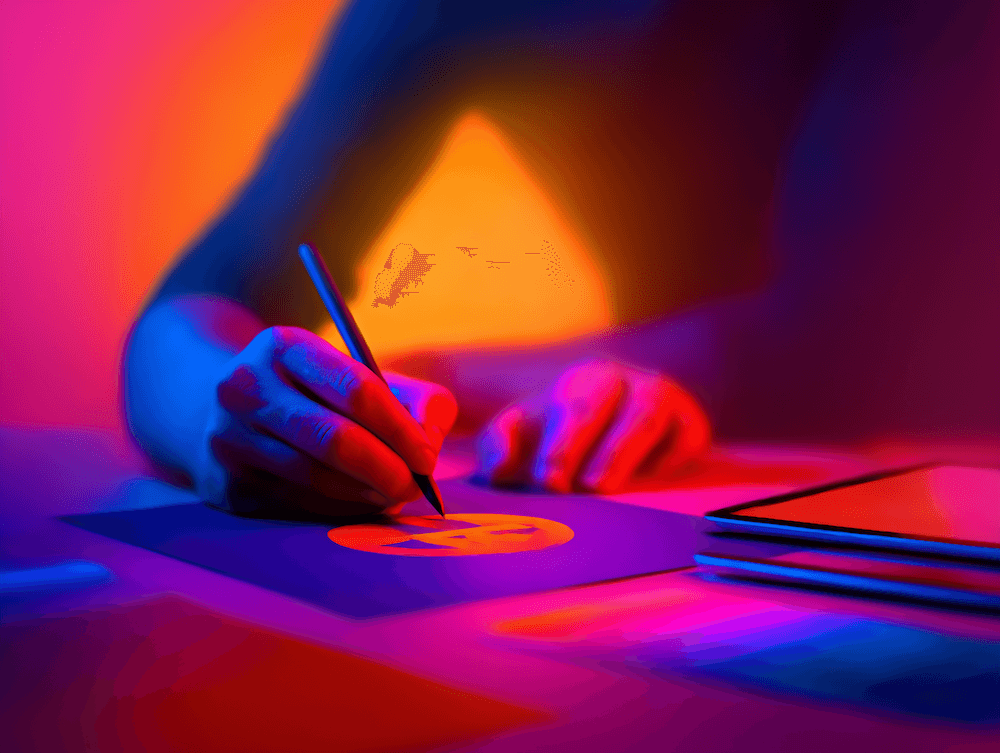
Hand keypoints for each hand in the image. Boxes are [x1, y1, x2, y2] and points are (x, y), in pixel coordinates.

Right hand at [198, 326, 456, 516]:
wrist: (227, 410)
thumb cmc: (318, 394)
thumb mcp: (363, 375)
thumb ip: (416, 400)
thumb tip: (430, 444)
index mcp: (285, 346)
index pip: (356, 389)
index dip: (399, 428)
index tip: (426, 456)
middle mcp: (246, 387)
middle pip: (335, 440)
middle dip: (387, 469)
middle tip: (414, 486)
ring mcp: (228, 438)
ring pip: (317, 478)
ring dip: (366, 494)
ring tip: (390, 492)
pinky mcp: (226, 484)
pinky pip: (299, 506)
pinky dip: (339, 510)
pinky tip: (356, 500)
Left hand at [476, 359, 709, 493]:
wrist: (612, 442)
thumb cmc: (559, 442)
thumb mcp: (523, 439)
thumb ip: (500, 446)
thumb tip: (497, 468)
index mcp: (582, 382)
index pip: (571, 408)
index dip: (560, 445)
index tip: (549, 481)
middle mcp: (623, 383)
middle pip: (606, 405)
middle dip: (589, 445)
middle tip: (577, 487)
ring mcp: (660, 399)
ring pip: (647, 416)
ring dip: (624, 450)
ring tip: (604, 488)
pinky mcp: (690, 425)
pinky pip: (687, 436)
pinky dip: (671, 456)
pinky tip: (651, 481)